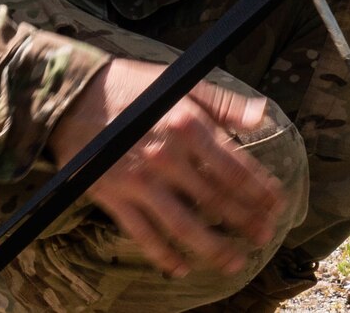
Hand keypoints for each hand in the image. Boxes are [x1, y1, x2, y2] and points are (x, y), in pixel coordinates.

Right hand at [48, 58, 287, 277]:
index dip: (259, 190)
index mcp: (190, 126)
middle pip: (216, 199)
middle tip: (266, 237)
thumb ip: (224, 103)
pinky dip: (163, 255)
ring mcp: (140, 182)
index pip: (235, 167)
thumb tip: (262, 116)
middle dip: (245, 221)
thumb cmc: (133, 85)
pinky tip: (181, 268)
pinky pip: (143, 234)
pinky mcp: (113, 197)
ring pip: (185, 225)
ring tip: (235, 262)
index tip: (277, 205)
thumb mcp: (183, 82)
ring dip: (213, 247)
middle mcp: (168, 157)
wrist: (73, 95)